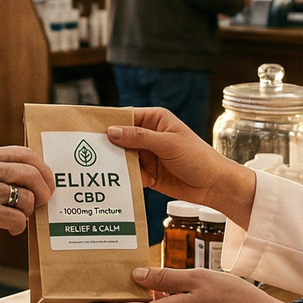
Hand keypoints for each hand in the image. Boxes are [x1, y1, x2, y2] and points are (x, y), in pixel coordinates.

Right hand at [0, 145, 51, 256]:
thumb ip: (0, 171)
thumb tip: (39, 178)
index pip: (26, 154)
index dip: (44, 170)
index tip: (48, 184)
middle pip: (31, 173)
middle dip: (44, 190)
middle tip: (43, 202)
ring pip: (27, 197)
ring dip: (27, 212)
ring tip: (17, 217)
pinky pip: (17, 218)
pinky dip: (18, 227)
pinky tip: (9, 230)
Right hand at [106, 108, 254, 222]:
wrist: (214, 185)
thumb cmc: (198, 158)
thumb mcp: (168, 144)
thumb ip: (139, 137)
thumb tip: (111, 131)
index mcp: (154, 119)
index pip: (124, 117)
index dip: (108, 123)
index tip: (89, 131)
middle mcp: (148, 135)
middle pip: (119, 138)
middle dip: (111, 148)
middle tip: (95, 156)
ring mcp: (147, 154)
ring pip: (123, 157)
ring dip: (121, 166)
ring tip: (120, 173)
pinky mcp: (148, 172)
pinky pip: (130, 173)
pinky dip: (129, 178)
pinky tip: (131, 183)